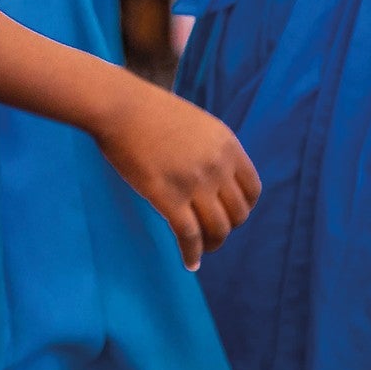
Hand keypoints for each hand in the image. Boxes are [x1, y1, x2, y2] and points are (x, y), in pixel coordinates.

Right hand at [90, 86, 256, 268]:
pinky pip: (189, 236)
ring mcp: (195, 183)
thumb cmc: (149, 111)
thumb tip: (215, 177)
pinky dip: (192, 254)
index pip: (252, 189)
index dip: (243, 208)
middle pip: (237, 214)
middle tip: (211, 232)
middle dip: (227, 227)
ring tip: (202, 249)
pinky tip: (190, 263)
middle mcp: (218, 166)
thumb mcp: (196, 123)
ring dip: (212, 244)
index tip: (230, 215)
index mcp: (228, 145)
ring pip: (217, 229)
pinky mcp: (169, 197)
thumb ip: (211, 149)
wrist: (118, 106)